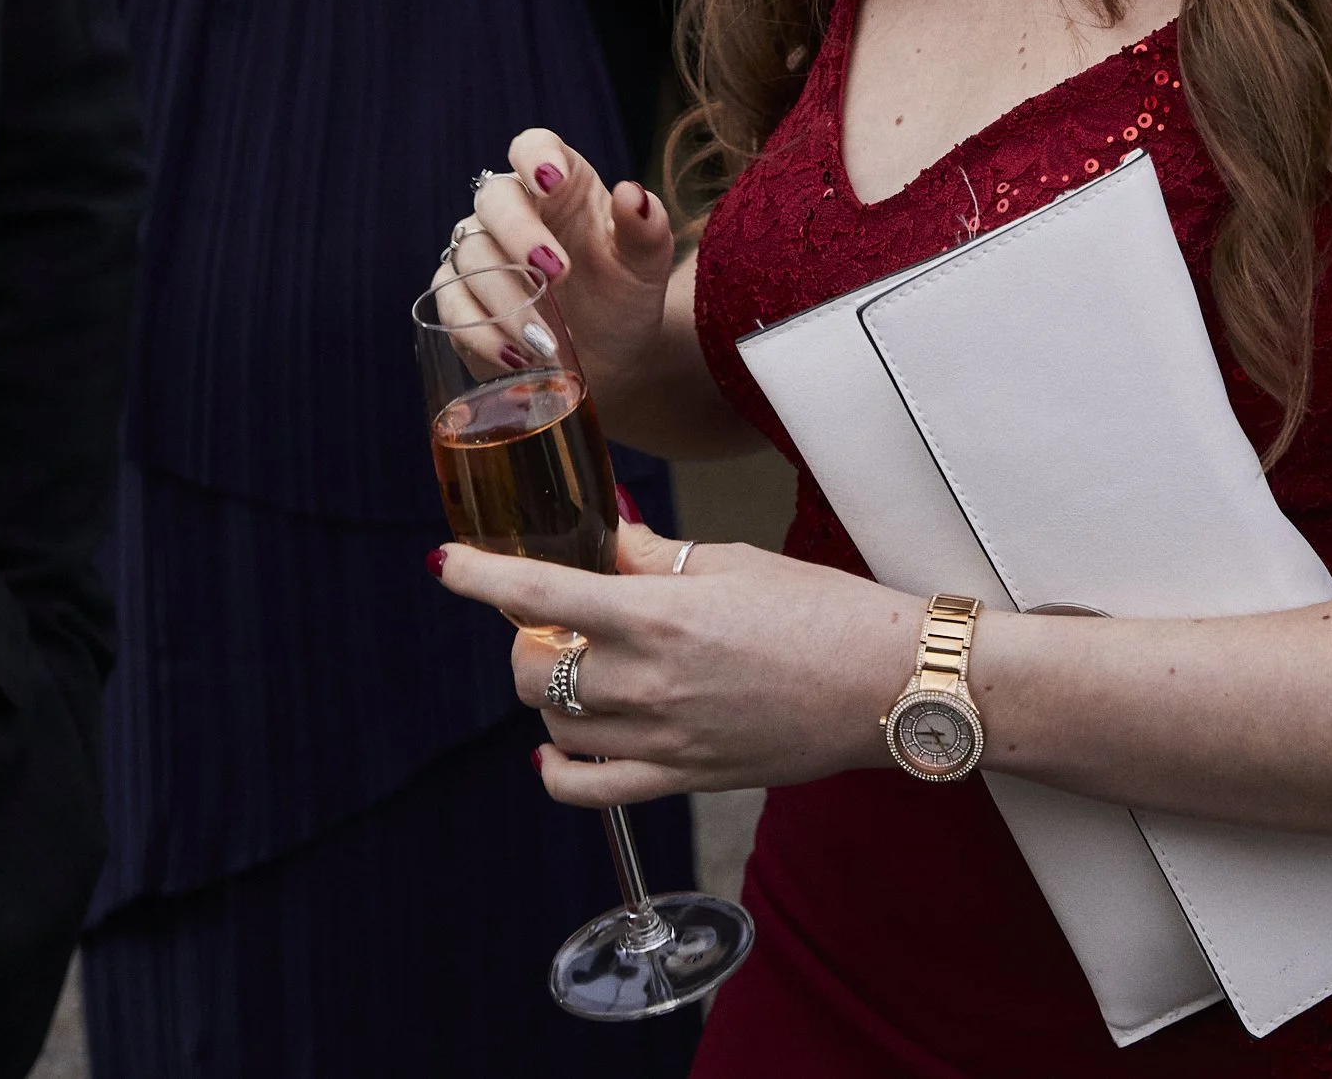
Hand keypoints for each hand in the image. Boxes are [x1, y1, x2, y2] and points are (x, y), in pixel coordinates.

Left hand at [436, 525, 920, 802]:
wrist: (882, 681)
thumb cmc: (820, 609)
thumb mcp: (731, 562)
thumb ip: (654, 558)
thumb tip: (603, 543)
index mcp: (659, 613)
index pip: (540, 594)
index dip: (481, 577)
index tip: (448, 564)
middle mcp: (648, 681)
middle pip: (533, 671)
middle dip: (525, 641)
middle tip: (551, 621)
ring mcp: (662, 738)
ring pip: (555, 727)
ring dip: (549, 695)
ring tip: (578, 669)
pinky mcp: (682, 778)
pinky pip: (592, 789)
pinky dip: (559, 770)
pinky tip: (559, 748)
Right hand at [440, 134, 675, 423]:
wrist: (609, 357)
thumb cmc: (625, 296)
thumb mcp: (645, 265)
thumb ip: (646, 228)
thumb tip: (633, 194)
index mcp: (562, 186)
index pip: (533, 147)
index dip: (536, 156)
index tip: (552, 180)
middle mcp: (515, 211)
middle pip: (495, 199)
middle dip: (520, 233)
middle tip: (558, 272)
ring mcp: (482, 253)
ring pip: (471, 255)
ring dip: (507, 297)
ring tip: (547, 338)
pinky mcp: (461, 298)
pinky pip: (452, 303)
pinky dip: (482, 330)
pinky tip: (516, 356)